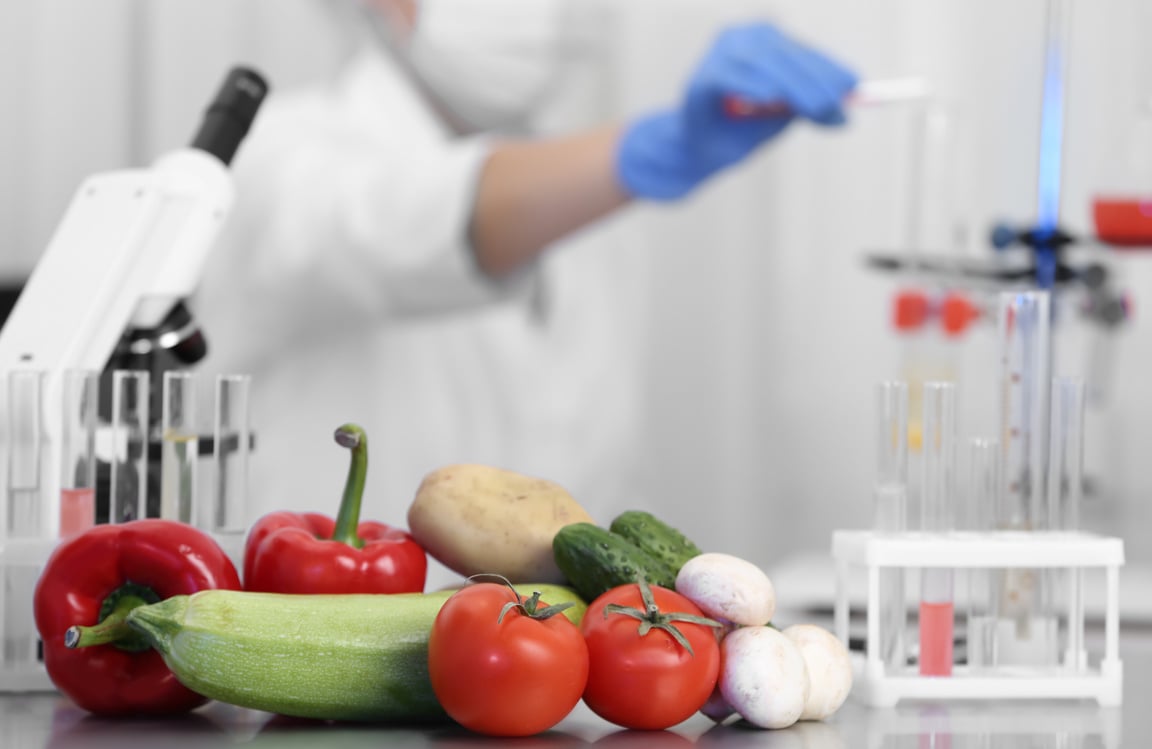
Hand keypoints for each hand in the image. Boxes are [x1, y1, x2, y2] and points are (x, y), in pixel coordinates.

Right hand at [616, 22, 857, 200]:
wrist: (698, 151)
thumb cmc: (740, 128)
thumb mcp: (783, 115)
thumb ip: (809, 105)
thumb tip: (846, 109)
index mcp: (763, 40)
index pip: (802, 51)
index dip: (830, 67)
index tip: (855, 84)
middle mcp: (742, 37)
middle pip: (786, 55)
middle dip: (816, 81)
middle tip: (837, 103)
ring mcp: (720, 53)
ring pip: (764, 64)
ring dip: (793, 87)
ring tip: (815, 108)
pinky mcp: (703, 76)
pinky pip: (731, 77)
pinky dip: (751, 87)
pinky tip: (769, 99)